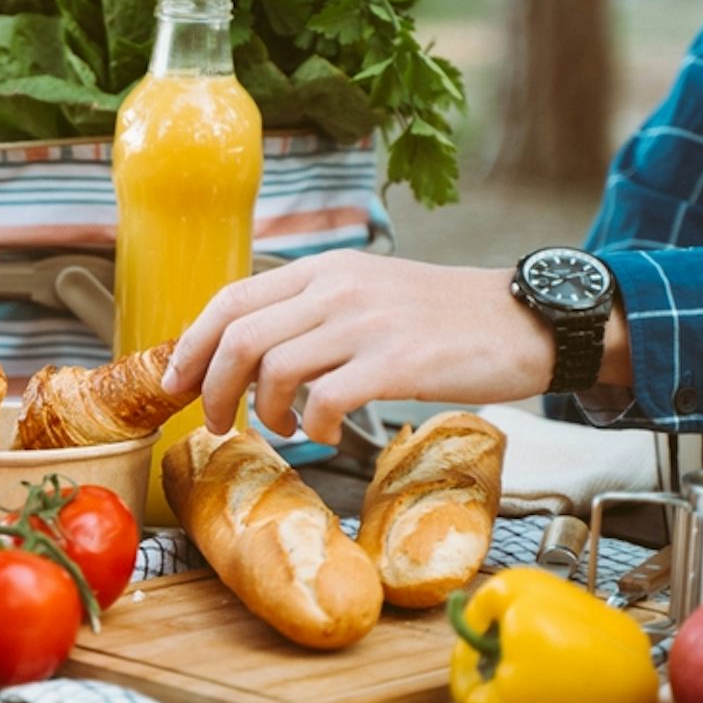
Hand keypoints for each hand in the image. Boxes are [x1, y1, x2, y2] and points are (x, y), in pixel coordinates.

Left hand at [159, 252, 554, 445]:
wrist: (525, 320)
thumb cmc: (443, 319)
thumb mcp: (368, 293)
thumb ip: (314, 310)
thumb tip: (249, 349)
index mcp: (324, 269)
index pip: (232, 299)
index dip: (193, 344)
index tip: (178, 382)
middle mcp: (338, 288)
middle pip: (240, 336)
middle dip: (214, 389)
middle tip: (219, 424)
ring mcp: (368, 323)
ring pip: (274, 367)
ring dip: (264, 412)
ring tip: (284, 428)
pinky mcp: (399, 361)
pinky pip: (327, 399)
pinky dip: (314, 426)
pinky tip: (326, 433)